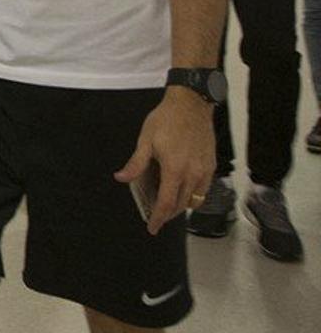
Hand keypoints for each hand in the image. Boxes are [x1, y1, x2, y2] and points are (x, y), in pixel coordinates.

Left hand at [114, 88, 215, 234]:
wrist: (192, 105)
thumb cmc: (167, 120)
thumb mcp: (145, 140)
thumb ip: (135, 163)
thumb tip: (121, 178)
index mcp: (174, 169)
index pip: (165, 202)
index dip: (158, 218)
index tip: (152, 227)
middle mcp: (193, 174)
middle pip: (180, 205)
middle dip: (166, 214)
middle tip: (155, 217)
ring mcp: (204, 171)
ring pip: (193, 201)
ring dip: (180, 207)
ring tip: (167, 206)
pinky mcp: (211, 166)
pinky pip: (203, 191)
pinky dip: (193, 197)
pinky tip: (182, 192)